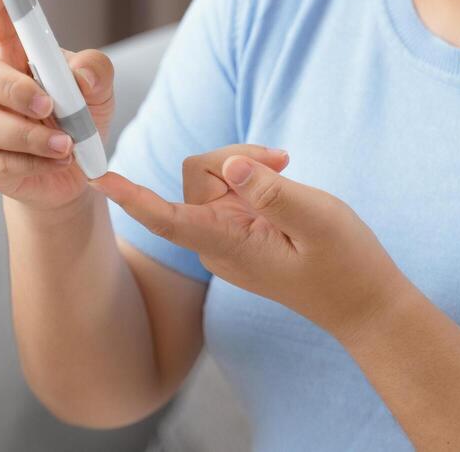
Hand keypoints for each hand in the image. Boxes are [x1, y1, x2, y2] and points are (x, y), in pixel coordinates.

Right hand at [0, 0, 114, 215]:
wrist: (75, 174)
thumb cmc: (78, 115)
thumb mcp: (98, 88)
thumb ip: (95, 70)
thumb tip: (80, 77)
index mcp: (7, 50)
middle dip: (11, 86)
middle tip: (48, 104)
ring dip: (29, 134)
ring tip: (67, 145)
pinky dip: (34, 162)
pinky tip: (58, 162)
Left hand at [91, 148, 406, 340]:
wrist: (363, 302)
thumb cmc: (345, 265)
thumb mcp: (317, 220)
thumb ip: (271, 191)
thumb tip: (230, 165)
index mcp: (227, 244)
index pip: (166, 217)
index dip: (130, 196)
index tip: (96, 177)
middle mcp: (216, 242)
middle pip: (198, 173)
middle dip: (236, 156)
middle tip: (284, 161)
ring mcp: (226, 237)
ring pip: (215, 175)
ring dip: (248, 164)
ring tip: (288, 174)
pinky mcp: (239, 230)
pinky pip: (230, 187)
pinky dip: (255, 176)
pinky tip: (283, 183)